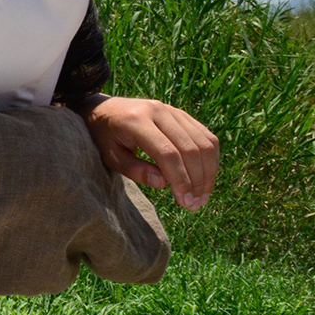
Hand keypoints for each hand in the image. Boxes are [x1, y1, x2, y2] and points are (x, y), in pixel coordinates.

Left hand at [77, 94, 218, 210]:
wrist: (103, 109)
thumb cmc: (104, 137)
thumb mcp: (110, 156)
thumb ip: (134, 170)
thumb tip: (164, 184)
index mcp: (136, 121)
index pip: (167, 153)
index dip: (180, 179)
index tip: (185, 202)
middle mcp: (158, 111)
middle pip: (190, 149)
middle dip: (197, 180)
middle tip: (196, 205)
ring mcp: (172, 110)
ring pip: (203, 142)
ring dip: (208, 172)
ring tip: (202, 196)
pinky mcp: (182, 114)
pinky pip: (205, 136)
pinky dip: (211, 159)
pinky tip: (206, 178)